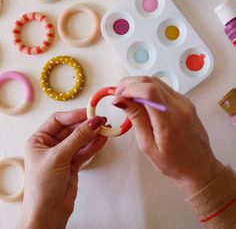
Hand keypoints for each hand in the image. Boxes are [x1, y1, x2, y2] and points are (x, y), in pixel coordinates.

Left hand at [17, 110, 107, 228]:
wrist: (48, 214)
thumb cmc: (42, 187)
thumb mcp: (58, 157)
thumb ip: (78, 138)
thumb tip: (92, 122)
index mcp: (39, 140)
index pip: (58, 120)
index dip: (74, 115)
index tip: (89, 113)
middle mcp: (50, 145)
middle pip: (71, 128)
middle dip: (86, 125)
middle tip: (101, 120)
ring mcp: (63, 154)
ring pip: (80, 139)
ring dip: (93, 134)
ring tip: (106, 129)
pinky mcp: (72, 164)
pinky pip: (85, 150)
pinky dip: (94, 145)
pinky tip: (103, 139)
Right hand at [113, 76, 223, 196]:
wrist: (198, 167)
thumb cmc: (174, 162)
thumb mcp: (147, 145)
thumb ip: (135, 118)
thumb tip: (120, 100)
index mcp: (170, 121)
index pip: (149, 91)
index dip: (130, 88)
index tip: (118, 96)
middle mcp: (180, 107)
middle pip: (151, 81)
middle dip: (131, 83)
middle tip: (119, 95)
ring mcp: (184, 102)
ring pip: (157, 81)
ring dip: (139, 84)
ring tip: (128, 97)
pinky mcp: (185, 101)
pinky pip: (164, 88)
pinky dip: (149, 89)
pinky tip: (141, 100)